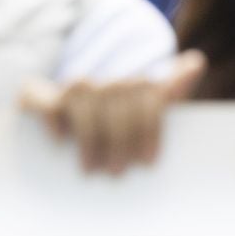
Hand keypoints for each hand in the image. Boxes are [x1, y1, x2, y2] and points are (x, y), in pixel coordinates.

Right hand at [20, 49, 205, 174]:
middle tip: (117, 173)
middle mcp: (103, 77)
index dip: (148, 129)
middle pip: (116, 99)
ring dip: (88, 134)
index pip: (147, 95)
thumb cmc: (127, 111)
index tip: (148, 162)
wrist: (84, 90)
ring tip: (90, 168)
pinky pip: (42, 98)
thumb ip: (174, 86)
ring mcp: (72, 83)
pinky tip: (59, 140)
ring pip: (83, 95)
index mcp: (135, 79)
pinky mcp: (39, 93)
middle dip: (119, 138)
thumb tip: (195, 63)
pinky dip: (50, 116)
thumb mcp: (153, 100)